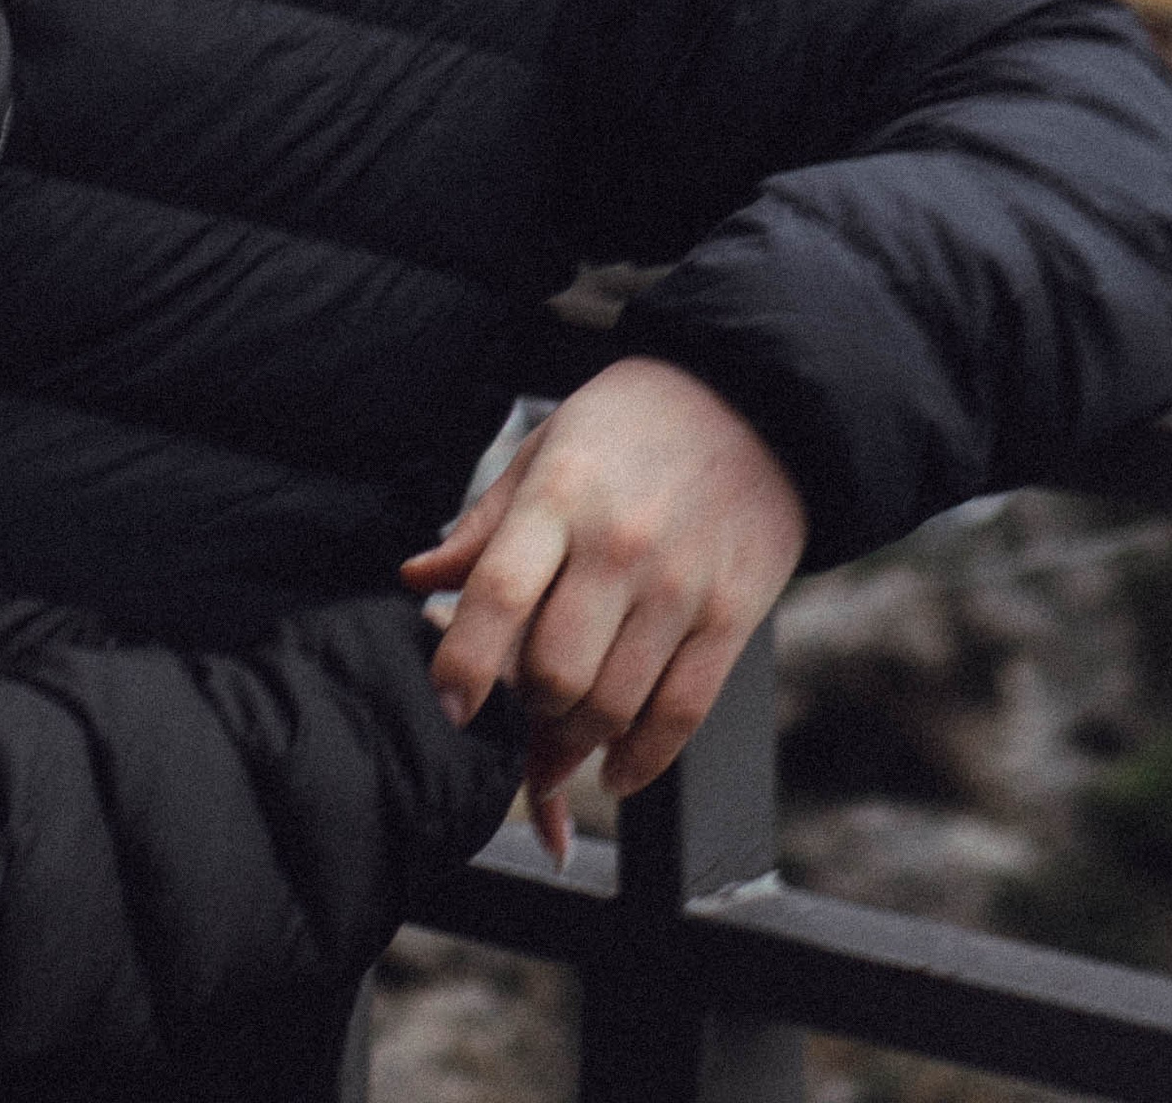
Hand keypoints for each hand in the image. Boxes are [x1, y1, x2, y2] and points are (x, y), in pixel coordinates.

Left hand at [401, 357, 805, 852]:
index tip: (449, 707)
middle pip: (556, 672)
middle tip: (522, 701)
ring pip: (613, 705)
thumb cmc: (630, 424)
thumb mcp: (547, 447)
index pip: (499, 594)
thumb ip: (484, 524)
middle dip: (526, 706)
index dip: (463, 663)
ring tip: (563, 730)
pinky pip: (682, 715)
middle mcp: (620, 547)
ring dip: (576, 738)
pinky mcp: (732, 618)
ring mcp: (681, 587)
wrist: (757, 401)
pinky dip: (642, 759)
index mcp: (561, 496)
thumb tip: (414, 580)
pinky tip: (616, 769)